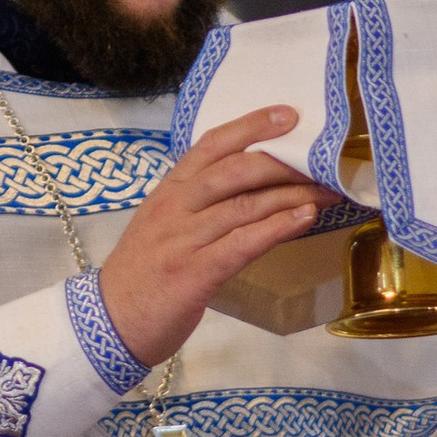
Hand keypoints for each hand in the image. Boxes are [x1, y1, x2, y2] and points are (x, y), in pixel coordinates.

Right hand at [97, 106, 318, 370]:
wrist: (108, 322)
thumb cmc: (142, 273)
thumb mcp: (163, 225)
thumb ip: (198, 204)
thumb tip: (253, 187)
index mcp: (168, 192)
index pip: (210, 145)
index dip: (250, 126)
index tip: (289, 114)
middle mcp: (175, 208)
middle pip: (234, 170)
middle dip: (283, 161)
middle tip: (325, 160)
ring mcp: (182, 240)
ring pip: (244, 206)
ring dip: (292, 195)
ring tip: (329, 190)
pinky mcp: (193, 273)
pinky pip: (241, 244)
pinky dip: (276, 228)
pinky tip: (304, 219)